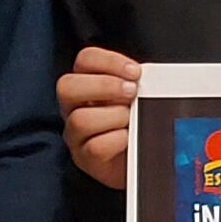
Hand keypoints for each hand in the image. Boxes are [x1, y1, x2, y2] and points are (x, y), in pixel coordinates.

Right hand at [57, 45, 139, 191]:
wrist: (141, 161)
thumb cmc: (137, 124)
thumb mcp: (137, 97)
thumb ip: (137, 83)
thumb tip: (153, 77)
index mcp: (87, 85)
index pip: (85, 60)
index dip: (109, 61)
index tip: (135, 72)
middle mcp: (74, 107)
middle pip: (67, 86)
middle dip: (104, 86)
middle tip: (131, 92)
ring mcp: (76, 134)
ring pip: (80, 119)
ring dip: (113, 116)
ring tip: (131, 120)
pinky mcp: (85, 159)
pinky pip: (95, 147)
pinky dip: (116, 141)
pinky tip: (128, 139)